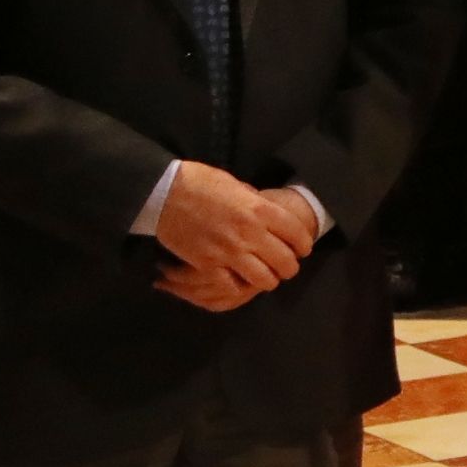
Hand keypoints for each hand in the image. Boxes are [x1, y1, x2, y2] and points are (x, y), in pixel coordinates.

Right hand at [153, 162, 307, 303]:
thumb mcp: (236, 185)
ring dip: (268, 279)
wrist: (163, 192)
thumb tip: (265, 211)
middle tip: (286, 266)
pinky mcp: (208, 264)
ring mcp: (229, 251)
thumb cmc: (200, 182)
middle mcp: (250, 233)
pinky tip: (239, 279)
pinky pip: (233, 285)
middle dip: (290, 267)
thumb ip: (255, 202)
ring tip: (265, 276)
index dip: (304, 245)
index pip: (297, 234)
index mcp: (260, 210)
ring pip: (264, 279)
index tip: (302, 249)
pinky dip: (239, 285)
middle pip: (286, 262)